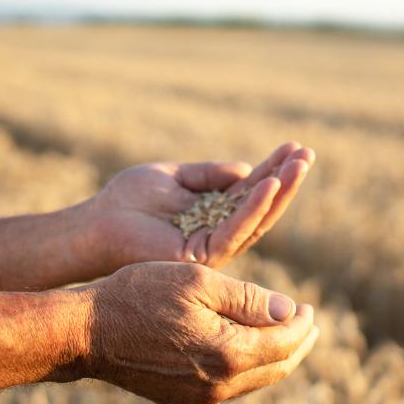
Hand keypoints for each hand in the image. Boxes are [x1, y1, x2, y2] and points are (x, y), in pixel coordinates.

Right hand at [59, 262, 318, 403]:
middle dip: (297, 344)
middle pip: (277, 368)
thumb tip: (290, 312)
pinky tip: (246, 349)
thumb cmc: (140, 295)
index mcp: (229, 353)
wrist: (87, 333)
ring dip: (275, 357)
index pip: (285, 342)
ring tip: (284, 335)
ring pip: (256, 381)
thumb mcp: (198, 282)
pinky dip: (248, 367)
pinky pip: (231, 387)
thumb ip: (249, 299)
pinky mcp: (183, 399)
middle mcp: (220, 385)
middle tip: (308, 323)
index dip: (302, 323)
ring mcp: (200, 398)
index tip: (309, 306)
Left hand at [85, 142, 314, 271]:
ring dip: (279, 191)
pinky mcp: (202, 256)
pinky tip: (269, 185)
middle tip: (308, 154)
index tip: (295, 147)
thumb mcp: (174, 175)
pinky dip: (253, 207)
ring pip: (256, 220)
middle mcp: (218, 233)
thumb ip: (209, 173)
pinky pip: (235, 230)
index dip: (274, 169)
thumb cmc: (128, 200)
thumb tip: (246, 169)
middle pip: (262, 207)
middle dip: (286, 181)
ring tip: (298, 165)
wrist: (96, 224)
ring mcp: (212, 247)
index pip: (251, 191)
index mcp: (213, 214)